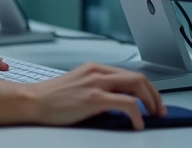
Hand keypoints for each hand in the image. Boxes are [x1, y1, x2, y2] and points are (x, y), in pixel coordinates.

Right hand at [0, 62, 165, 130]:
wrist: (33, 101)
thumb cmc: (52, 98)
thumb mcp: (79, 86)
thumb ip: (98, 89)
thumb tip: (119, 102)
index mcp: (94, 68)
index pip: (129, 74)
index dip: (146, 89)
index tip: (152, 101)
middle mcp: (97, 72)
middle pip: (138, 77)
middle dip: (154, 95)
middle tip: (159, 110)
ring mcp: (96, 83)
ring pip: (136, 86)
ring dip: (151, 102)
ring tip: (153, 116)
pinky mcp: (94, 98)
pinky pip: (127, 104)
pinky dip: (137, 115)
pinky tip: (137, 124)